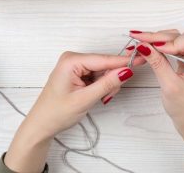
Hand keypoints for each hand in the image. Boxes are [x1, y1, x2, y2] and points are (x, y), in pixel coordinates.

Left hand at [5, 52, 143, 172]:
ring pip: (102, 71)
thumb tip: (126, 71)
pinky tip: (96, 96)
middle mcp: (73, 59)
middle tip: (108, 96)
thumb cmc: (56, 112)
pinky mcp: (77, 73)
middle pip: (104, 64)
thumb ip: (107, 84)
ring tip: (99, 99)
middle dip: (111, 80)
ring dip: (106, 85)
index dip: (123, 61)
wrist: (41, 125)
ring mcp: (75, 65)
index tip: (142, 59)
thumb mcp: (85, 99)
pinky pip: (97, 75)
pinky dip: (100, 86)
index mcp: (71, 61)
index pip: (103, 59)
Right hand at [130, 28, 183, 171]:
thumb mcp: (171, 86)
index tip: (155, 49)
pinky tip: (146, 48)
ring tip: (139, 45)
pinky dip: (159, 48)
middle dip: (158, 39)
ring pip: (174, 39)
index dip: (171, 41)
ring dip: (156, 42)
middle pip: (180, 35)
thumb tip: (143, 46)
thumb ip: (158, 63)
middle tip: (137, 40)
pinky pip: (173, 47)